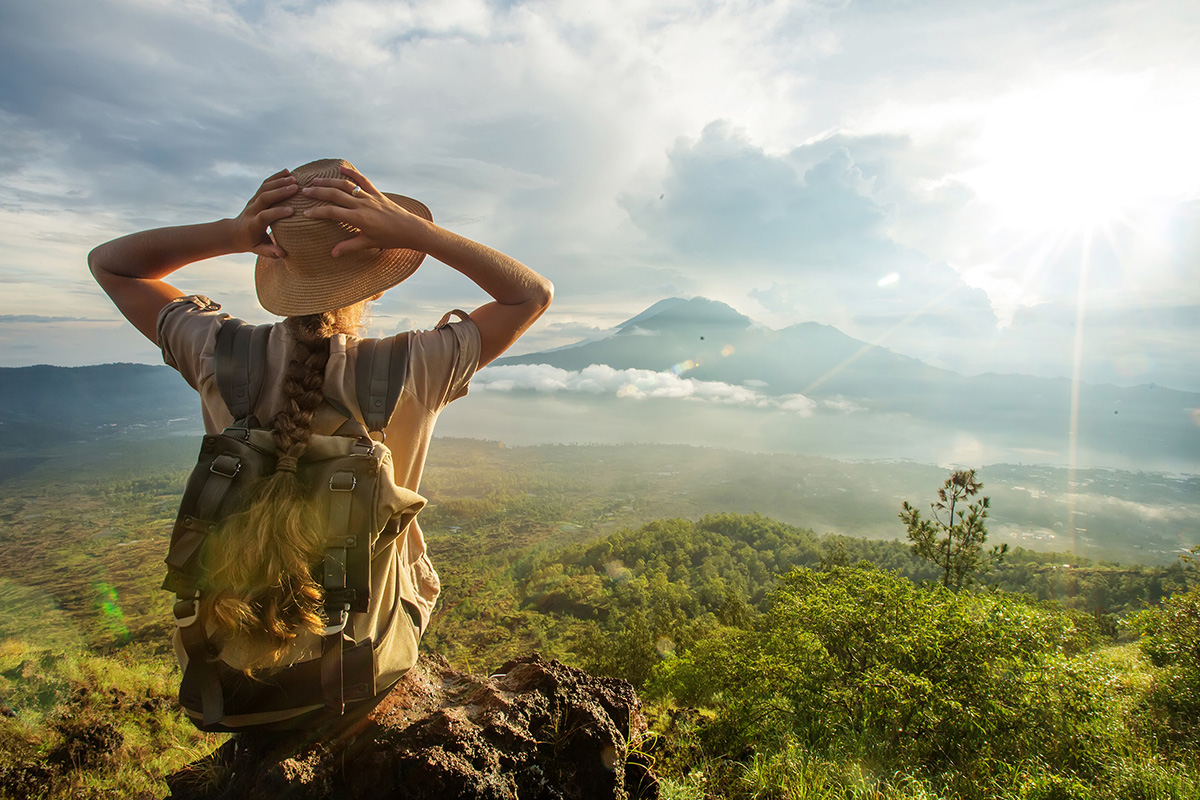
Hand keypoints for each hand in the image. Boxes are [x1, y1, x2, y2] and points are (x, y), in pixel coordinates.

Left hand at [231, 169, 298, 256]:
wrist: (234, 232)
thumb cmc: (250, 243)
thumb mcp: (258, 250)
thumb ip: (270, 251)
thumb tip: (283, 253)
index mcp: (253, 224)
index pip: (264, 216)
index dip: (276, 213)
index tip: (292, 210)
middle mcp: (252, 210)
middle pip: (264, 198)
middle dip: (279, 192)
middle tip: (296, 188)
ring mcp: (253, 201)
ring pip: (264, 188)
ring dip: (279, 182)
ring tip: (294, 179)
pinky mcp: (256, 195)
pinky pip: (265, 184)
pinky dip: (276, 177)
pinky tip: (288, 172)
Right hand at [299, 166, 429, 258]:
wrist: (410, 230)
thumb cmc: (390, 239)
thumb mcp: (368, 243)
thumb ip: (349, 246)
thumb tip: (332, 253)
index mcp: (359, 218)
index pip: (333, 213)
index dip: (318, 212)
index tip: (305, 213)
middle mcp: (362, 205)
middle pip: (335, 195)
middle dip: (318, 193)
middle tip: (304, 191)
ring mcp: (369, 197)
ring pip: (345, 186)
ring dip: (329, 182)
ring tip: (315, 181)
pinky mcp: (377, 193)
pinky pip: (362, 180)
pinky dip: (351, 173)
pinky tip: (340, 168)